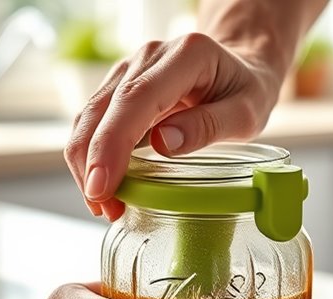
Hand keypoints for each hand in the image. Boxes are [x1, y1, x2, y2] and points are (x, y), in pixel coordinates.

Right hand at [64, 32, 281, 220]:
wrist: (240, 66)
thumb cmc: (245, 89)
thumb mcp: (245, 112)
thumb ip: (208, 125)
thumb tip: (163, 144)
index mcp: (185, 55)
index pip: (135, 99)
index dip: (112, 144)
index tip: (103, 186)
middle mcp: (149, 56)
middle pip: (102, 109)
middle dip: (92, 163)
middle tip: (104, 208)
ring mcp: (129, 68)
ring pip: (89, 116)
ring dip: (87, 163)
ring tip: (104, 205)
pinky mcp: (119, 86)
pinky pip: (95, 120)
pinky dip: (93, 155)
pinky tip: (104, 186)